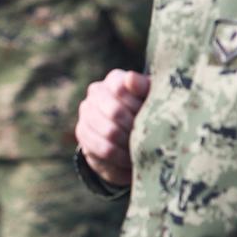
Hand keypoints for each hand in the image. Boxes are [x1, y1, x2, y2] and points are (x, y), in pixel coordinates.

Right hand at [74, 69, 150, 186]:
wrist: (135, 136)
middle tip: (147, 137)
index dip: (137, 106)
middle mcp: (95, 93)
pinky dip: (119, 156)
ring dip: (128, 143)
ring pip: (108, 132)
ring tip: (140, 149)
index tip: (150, 117)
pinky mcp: (82, 133)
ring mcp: (86, 113)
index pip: (120, 89)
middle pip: (114, 112)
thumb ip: (144, 86)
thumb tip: (130, 78)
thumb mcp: (153, 98)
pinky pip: (102, 149)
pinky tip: (129, 158)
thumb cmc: (150, 112)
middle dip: (134, 127)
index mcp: (114, 80)